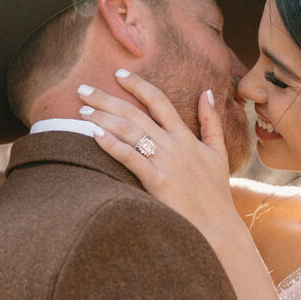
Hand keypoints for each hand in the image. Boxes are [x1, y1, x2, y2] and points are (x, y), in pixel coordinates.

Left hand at [76, 70, 240, 243]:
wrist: (218, 226)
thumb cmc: (216, 193)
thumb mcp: (219, 153)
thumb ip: (212, 122)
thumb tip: (207, 93)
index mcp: (186, 137)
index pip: (159, 101)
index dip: (138, 85)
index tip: (118, 74)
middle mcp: (173, 145)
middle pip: (135, 113)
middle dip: (107, 98)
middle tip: (83, 88)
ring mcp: (165, 162)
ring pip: (129, 131)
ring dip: (103, 118)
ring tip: (81, 111)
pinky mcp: (158, 182)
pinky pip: (131, 158)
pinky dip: (111, 144)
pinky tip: (93, 134)